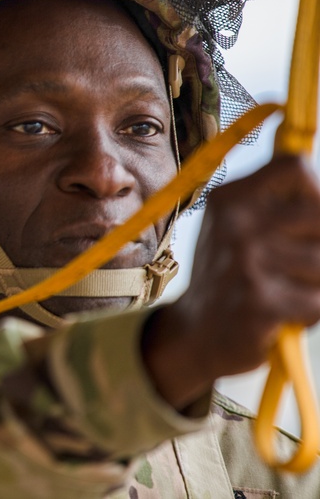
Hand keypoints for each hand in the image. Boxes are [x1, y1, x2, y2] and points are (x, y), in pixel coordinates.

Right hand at [144, 156, 319, 408]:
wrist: (196, 335)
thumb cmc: (233, 277)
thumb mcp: (239, 228)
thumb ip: (277, 201)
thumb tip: (312, 168)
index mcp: (230, 199)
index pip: (296, 168)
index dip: (316, 193)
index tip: (310, 219)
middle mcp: (235, 223)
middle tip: (298, 264)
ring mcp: (245, 262)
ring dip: (316, 284)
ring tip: (286, 291)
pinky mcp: (259, 301)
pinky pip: (318, 301)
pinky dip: (309, 313)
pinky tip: (282, 314)